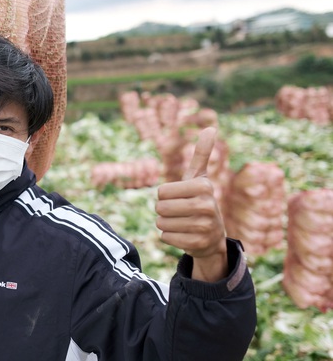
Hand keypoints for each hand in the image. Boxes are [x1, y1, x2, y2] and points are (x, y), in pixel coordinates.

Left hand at [155, 127, 227, 281]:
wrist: (213, 237)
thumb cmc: (200, 201)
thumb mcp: (200, 178)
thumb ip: (202, 154)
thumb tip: (210, 128)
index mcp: (204, 186)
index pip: (161, 191)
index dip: (165, 196)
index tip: (180, 198)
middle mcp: (207, 205)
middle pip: (160, 207)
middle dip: (164, 211)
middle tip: (179, 212)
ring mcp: (204, 226)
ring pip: (161, 223)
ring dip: (166, 224)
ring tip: (182, 223)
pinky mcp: (197, 244)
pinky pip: (165, 237)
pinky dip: (169, 237)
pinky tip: (183, 235)